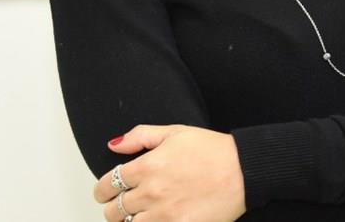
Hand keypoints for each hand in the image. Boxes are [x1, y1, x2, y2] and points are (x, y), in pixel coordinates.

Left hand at [94, 124, 245, 221]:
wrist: (243, 171)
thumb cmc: (213, 151)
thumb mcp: (175, 132)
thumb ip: (140, 136)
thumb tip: (115, 145)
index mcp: (147, 166)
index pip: (109, 183)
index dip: (102, 190)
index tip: (104, 192)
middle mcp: (152, 192)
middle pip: (115, 209)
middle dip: (112, 208)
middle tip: (118, 207)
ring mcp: (164, 214)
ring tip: (134, 218)